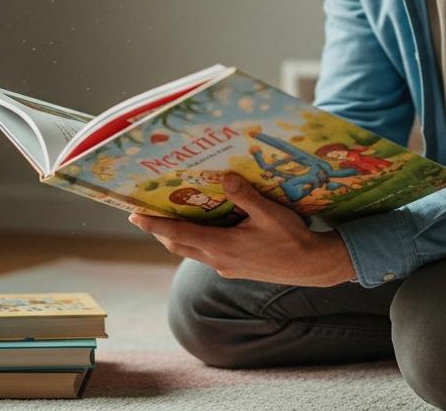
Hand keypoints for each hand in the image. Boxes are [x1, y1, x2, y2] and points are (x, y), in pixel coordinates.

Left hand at [128, 174, 356, 286]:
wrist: (311, 266)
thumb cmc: (292, 239)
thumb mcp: (270, 213)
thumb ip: (246, 195)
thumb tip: (226, 177)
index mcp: (222, 247)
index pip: (178, 235)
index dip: (154, 225)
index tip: (134, 216)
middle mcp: (218, 260)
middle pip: (179, 245)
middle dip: (160, 231)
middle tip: (144, 215)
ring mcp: (226, 267)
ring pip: (192, 251)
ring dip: (178, 237)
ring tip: (169, 218)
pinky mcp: (236, 268)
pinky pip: (207, 254)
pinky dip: (197, 241)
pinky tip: (205, 228)